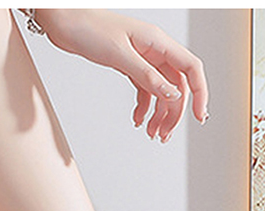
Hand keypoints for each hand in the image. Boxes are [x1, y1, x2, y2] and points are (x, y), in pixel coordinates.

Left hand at [34, 9, 208, 141]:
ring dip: (159, 114)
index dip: (200, 94)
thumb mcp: (120, 56)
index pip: (190, 69)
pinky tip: (137, 120)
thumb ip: (148, 76)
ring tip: (151, 134)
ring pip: (161, 91)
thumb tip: (172, 95)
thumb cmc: (89, 29)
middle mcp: (154, 50)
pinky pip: (144, 89)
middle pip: (176, 86)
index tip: (199, 118)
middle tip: (162, 136)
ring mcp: (142, 58)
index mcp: (158, 42)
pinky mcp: (129, 65)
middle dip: (173, 113)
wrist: (64, 21)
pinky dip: (143, 107)